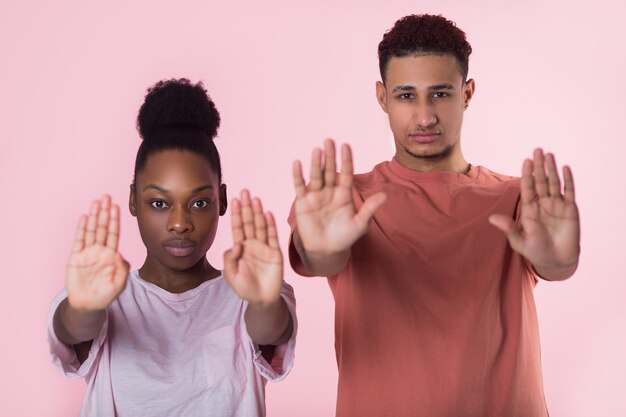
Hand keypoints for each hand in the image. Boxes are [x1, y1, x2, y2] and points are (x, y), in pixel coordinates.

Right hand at [66, 195, 129, 310]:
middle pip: (103, 227)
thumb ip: (122, 269)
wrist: (88, 305)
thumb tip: (121, 256)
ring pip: (92, 230)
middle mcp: (100, 250)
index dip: (115, 220)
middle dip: (105, 212)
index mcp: (111, 255)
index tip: (117, 206)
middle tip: (107, 196)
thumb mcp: (119, 283)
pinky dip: (82, 228)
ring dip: (94, 216)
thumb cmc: (105, 295)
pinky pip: (79, 240)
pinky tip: (85, 217)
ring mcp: (87, 253)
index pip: (114, 233)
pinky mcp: (75, 257)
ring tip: (96, 202)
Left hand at [224, 190, 282, 304]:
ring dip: (258, 212)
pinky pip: (272, 237)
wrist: (262, 300)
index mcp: (240, 248)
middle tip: (245, 191)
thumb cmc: (245, 288)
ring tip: (256, 199)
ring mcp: (264, 247)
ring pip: (260, 226)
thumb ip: (230, 259)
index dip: (236, 214)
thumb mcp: (230, 275)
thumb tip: (237, 244)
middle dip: (247, 207)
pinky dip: (270, 225)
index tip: (235, 200)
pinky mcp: (275, 253)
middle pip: (249, 222)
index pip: (237, 227)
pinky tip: (267, 214)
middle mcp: (252, 244)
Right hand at [292, 139, 386, 254]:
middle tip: (330, 140)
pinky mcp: (303, 202)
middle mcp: (329, 191)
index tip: (346, 146)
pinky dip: (298, 176)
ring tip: (318, 150)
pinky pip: (299, 187)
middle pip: (330, 170)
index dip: (346, 160)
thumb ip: (370, 209)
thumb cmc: (344, 237)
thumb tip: (385, 195)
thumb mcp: (360, 224)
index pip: (346, 173)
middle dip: (330, 156)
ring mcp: (316, 196)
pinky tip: (297, 164)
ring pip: (316, 176)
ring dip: (316, 163)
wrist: (326, 251)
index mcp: (344, 194)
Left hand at [489, 149, 579, 278]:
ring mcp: (557, 206)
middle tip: (537, 150)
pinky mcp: (570, 210)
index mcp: (529, 209)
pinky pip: (569, 192)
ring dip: (552, 169)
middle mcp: (543, 204)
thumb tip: (491, 218)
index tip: (526, 161)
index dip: (527, 174)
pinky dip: (567, 180)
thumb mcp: (520, 241)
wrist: (556, 261)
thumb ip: (509, 229)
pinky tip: (565, 168)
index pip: (527, 188)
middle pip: (540, 181)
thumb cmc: (536, 251)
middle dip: (539, 167)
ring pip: (554, 183)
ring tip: (549, 154)